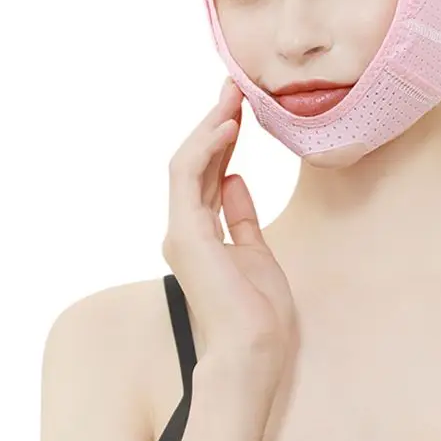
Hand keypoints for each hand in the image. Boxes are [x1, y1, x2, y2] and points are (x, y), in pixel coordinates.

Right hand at [162, 77, 295, 384]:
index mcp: (201, 234)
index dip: (223, 139)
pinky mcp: (185, 234)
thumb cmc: (258, 312)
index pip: (208, 173)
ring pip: (188, 162)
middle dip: (217, 121)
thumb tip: (236, 180)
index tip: (241, 109)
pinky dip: (206, 148)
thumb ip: (241, 215)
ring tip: (234, 95)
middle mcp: (185, 228)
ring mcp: (181, 231)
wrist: (254, 352)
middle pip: (197, 162)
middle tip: (235, 88)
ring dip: (211, 124)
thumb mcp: (256, 251)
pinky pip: (189, 178)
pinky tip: (228, 125)